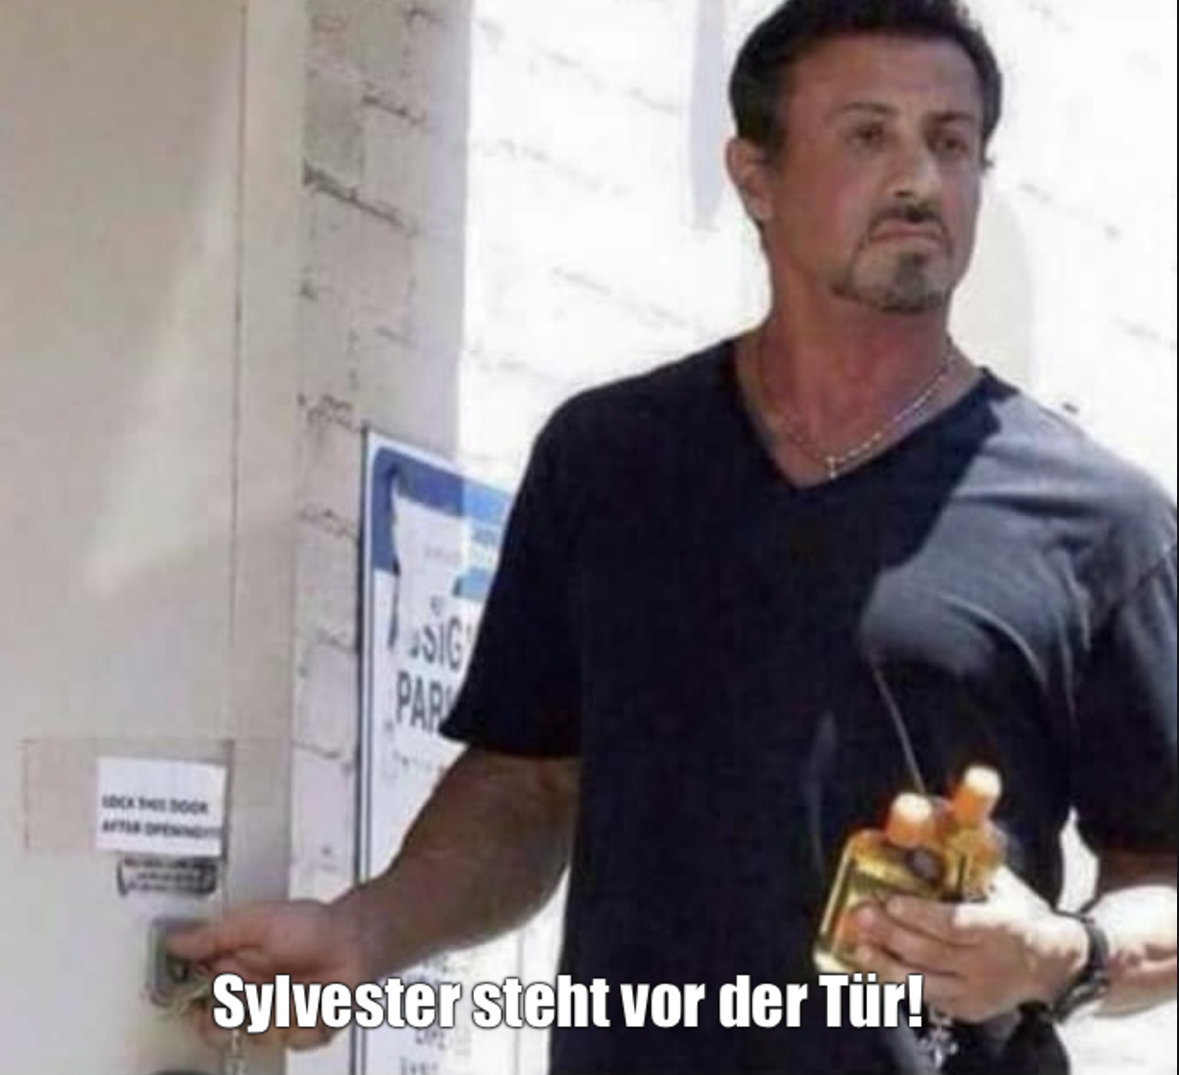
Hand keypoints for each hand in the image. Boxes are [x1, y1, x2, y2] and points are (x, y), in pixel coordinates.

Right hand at [166, 899, 367, 1050]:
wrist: (356, 937)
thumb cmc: (312, 925)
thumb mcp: (259, 921)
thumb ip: (216, 935)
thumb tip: (176, 942)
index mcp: (232, 972)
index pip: (196, 1000)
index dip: (200, 1000)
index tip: (211, 988)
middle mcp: (249, 997)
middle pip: (223, 1025)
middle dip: (239, 1009)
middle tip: (257, 990)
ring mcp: (276, 1017)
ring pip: (261, 1032)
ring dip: (282, 1005)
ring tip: (301, 982)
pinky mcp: (303, 1032)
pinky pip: (296, 1038)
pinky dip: (311, 1016)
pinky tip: (320, 996)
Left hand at [850, 868, 1087, 1023]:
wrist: (1054, 966)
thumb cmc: (1019, 914)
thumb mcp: (1004, 885)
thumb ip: (969, 863)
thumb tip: (930, 817)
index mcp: (1003, 928)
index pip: (957, 924)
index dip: (922, 915)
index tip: (892, 899)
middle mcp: (990, 964)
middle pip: (933, 952)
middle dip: (892, 934)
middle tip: (860, 915)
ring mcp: (979, 992)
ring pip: (925, 982)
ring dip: (887, 964)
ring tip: (858, 945)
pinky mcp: (969, 1009)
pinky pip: (929, 999)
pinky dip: (899, 984)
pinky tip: (874, 968)